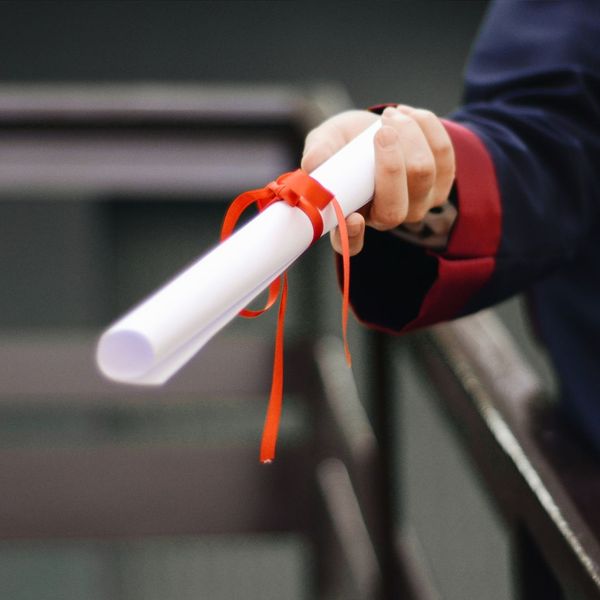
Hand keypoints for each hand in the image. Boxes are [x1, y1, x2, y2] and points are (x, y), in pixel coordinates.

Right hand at [301, 106, 455, 254]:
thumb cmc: (345, 143)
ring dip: (409, 134)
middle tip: (381, 131)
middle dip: (391, 164)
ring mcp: (418, 204)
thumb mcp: (325, 142)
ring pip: (423, 173)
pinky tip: (408, 115)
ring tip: (389, 116)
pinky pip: (443, 154)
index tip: (353, 218)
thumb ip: (319, 152)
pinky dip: (426, 126)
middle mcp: (386, 218)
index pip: (351, 244)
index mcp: (352, 218)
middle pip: (395, 207)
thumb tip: (312, 164)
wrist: (376, 128)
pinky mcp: (442, 182)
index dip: (354, 236)